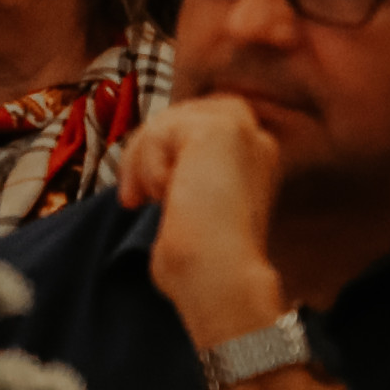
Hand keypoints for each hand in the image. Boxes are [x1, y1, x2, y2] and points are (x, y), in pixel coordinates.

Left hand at [119, 94, 287, 348]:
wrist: (217, 275)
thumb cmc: (199, 259)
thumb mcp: (190, 203)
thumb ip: (180, 169)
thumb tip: (141, 150)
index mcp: (254, 156)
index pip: (194, 124)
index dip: (160, 152)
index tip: (144, 196)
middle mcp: (256, 137)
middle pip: (178, 115)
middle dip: (145, 153)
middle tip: (134, 198)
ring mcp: (243, 129)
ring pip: (166, 121)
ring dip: (142, 162)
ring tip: (148, 200)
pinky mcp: (221, 129)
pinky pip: (161, 129)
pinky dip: (148, 165)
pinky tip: (162, 194)